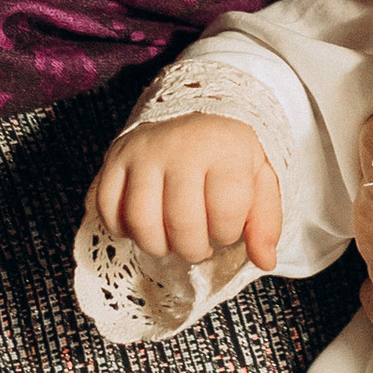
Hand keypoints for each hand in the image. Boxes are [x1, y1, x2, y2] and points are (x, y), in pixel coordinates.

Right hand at [92, 114, 283, 269]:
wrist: (193, 109)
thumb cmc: (229, 154)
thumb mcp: (261, 179)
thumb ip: (267, 222)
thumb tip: (265, 262)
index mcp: (225, 150)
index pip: (226, 212)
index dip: (227, 234)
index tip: (227, 229)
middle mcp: (181, 147)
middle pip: (181, 223)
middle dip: (193, 249)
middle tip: (199, 244)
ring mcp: (144, 152)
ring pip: (140, 220)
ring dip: (157, 246)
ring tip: (171, 240)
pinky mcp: (115, 157)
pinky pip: (106, 206)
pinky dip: (121, 228)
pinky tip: (142, 227)